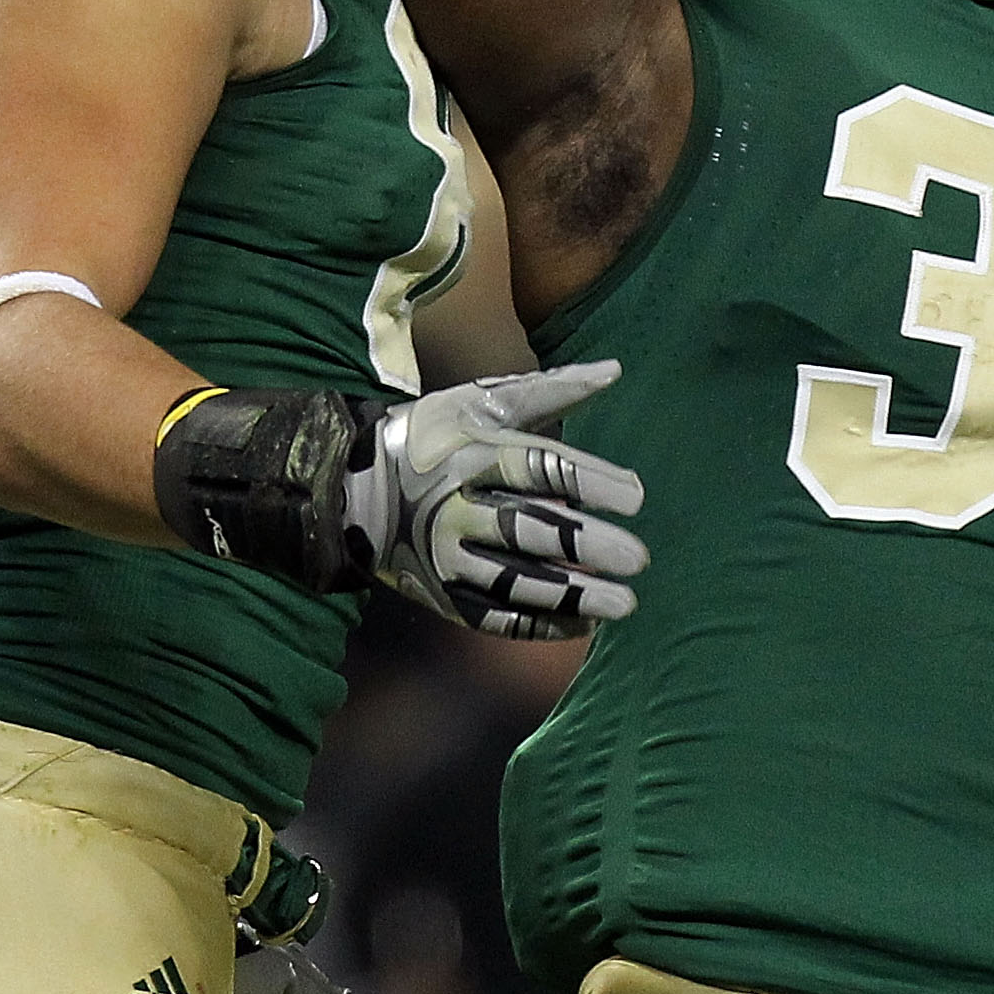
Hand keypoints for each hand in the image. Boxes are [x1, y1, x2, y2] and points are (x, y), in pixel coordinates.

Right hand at [344, 361, 646, 638]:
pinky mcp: (440, 594)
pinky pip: (492, 616)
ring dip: (571, 595)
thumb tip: (615, 369)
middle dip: (586, 546)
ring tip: (624, 603)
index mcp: (473, 455)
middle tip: (638, 558)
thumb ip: (553, 390)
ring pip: (513, 581)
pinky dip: (538, 624)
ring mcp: (445, 557)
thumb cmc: (437, 435)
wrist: (354, 486)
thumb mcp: (483, 402)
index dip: (589, 482)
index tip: (637, 498)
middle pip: (528, 529)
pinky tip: (583, 625)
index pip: (538, 468)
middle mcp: (457, 508)